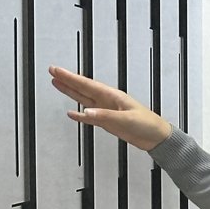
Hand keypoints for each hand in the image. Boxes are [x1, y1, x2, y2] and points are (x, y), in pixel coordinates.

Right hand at [47, 65, 171, 150]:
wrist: (157, 137)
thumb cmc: (148, 124)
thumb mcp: (126, 119)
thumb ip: (105, 116)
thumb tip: (86, 112)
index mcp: (112, 96)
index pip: (86, 84)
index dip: (70, 77)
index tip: (56, 70)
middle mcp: (107, 101)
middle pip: (82, 88)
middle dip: (67, 79)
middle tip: (52, 71)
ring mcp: (107, 111)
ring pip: (84, 99)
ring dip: (70, 92)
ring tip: (57, 84)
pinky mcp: (108, 122)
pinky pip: (90, 117)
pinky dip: (80, 115)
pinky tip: (72, 113)